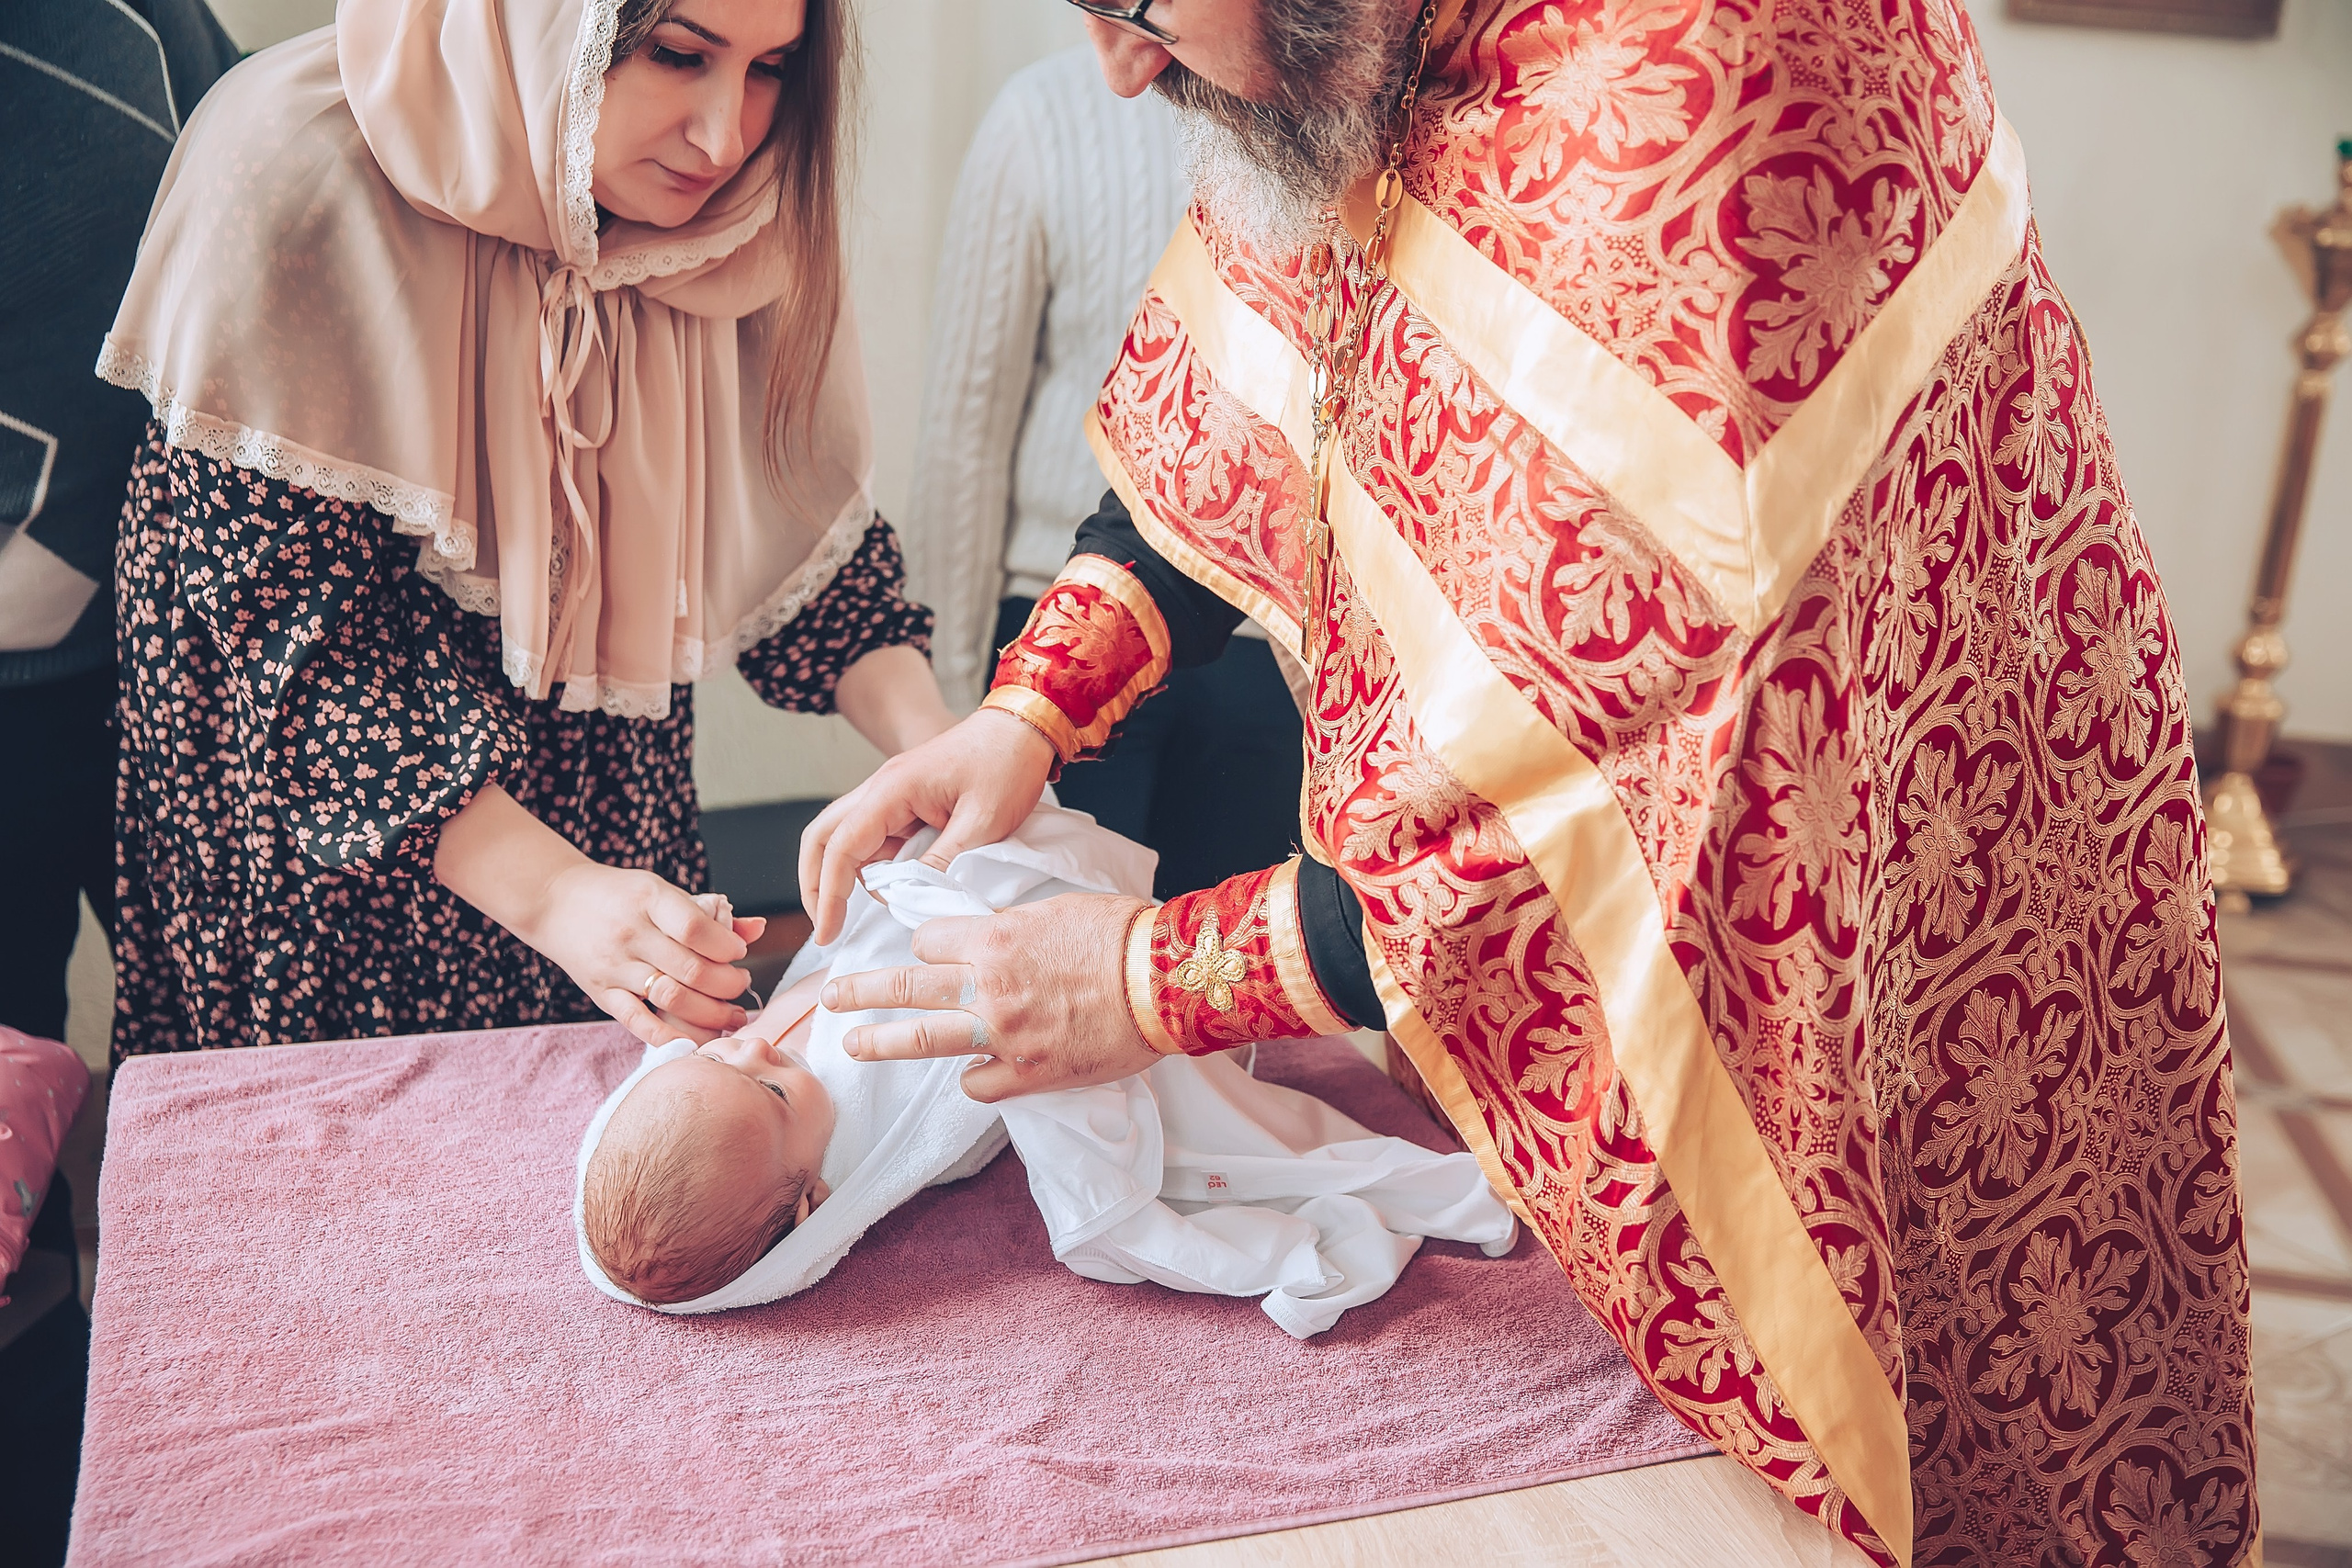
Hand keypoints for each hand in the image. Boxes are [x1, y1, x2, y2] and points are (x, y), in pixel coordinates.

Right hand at [525, 862, 759, 1044]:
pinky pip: (639, 1023)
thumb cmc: (618, 895)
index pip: (695, 929)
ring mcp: (614, 966)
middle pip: (691, 969)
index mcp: (649, 899)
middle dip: (728, 984)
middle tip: (741, 985)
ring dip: (711, 1014)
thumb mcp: (660, 891)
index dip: (727, 946)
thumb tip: (758, 929)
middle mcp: (630, 934)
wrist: (553, 901)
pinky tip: (698, 1040)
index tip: (739, 952)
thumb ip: (708, 914)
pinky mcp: (601, 993)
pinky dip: (672, 1036)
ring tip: (732, 1015)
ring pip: (671, 999)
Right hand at [797, 708, 1055, 943]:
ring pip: (845, 839)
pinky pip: (875, 838)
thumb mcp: (982, 822)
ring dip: (843, 876)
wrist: (1024, 728)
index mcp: (892, 790)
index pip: (842, 847)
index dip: (829, 894)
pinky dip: (873, 866)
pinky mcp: (905, 802)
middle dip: (816, 884)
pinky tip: (889, 890)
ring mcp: (890, 795)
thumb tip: (910, 897)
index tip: (828, 932)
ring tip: (852, 916)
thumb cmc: (1006, 765)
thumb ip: (943, 862)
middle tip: (826, 927)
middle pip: (824, 838)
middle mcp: (880, 789)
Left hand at [819, 892, 1157, 1102]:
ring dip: (880, 1042)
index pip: (927, 942)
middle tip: (829, 997)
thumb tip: (990, 940)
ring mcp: (1004, 1035)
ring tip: (852, 1045)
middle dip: (858, 992)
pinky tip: (977, 1072)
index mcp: (994, 939)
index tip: (926, 953)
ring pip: (922, 1039)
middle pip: (904, 988)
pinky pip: (977, 1083)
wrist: (1166, 981)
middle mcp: (988, 987)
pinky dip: (973, 1077)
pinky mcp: (1028, 1074)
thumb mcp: (1057, 911)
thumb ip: (1012, 930)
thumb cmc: (1123, 935)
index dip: (926, 947)